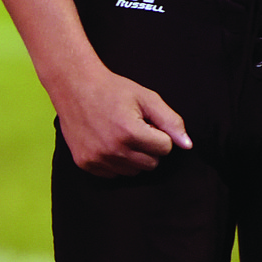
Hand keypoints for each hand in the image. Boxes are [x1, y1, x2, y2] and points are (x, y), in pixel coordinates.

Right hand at [53, 63, 191, 175]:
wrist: (74, 87)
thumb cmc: (113, 90)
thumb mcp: (146, 98)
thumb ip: (171, 121)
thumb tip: (187, 145)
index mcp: (130, 132)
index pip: (165, 148)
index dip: (160, 134)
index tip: (148, 122)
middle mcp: (113, 150)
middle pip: (152, 163)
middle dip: (149, 147)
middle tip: (135, 128)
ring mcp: (97, 159)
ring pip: (134, 171)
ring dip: (133, 156)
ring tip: (121, 134)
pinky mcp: (86, 164)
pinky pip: (114, 174)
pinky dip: (116, 162)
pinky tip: (108, 142)